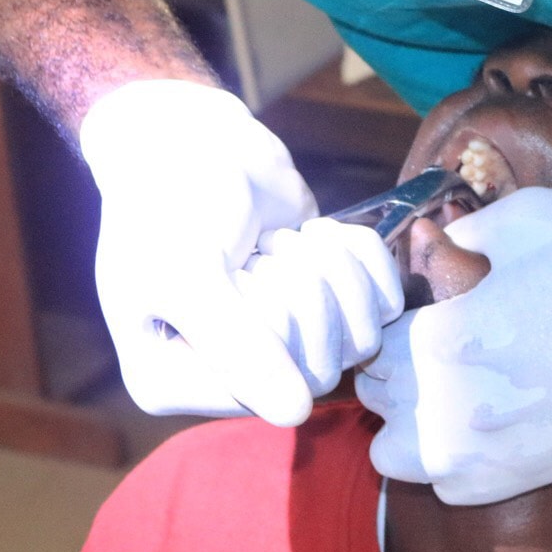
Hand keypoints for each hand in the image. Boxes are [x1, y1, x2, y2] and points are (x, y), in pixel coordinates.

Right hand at [79, 80, 396, 424]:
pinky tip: (322, 231)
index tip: (239, 270)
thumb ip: (236, 345)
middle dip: (306, 291)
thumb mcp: (187, 271)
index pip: (262, 393)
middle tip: (268, 248)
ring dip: (333, 271)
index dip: (271, 324)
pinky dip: (360, 257)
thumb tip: (295, 415)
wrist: (194, 136)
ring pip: (358, 341)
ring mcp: (284, 343)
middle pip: (318, 371)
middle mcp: (229, 376)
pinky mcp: (326, 302)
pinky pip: (380, 306)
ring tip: (287, 239)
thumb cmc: (171, 199)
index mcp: (173, 381)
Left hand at [355, 187, 551, 505]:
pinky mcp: (524, 477)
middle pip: (374, 398)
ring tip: (444, 387)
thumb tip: (424, 245)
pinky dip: (448, 459)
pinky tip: (478, 421)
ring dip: (406, 421)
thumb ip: (453, 238)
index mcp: (444, 338)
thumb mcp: (517, 219)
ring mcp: (488, 454)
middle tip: (425, 341)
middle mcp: (454, 408)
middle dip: (391, 365)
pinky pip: (448, 486)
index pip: (370, 342)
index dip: (388, 318)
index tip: (411, 307)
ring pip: (394, 456)